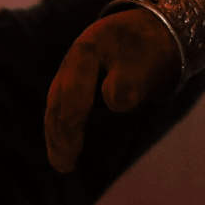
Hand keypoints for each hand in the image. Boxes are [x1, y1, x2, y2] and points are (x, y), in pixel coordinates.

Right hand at [43, 8, 183, 172]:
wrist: (146, 37)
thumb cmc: (147, 50)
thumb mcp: (145, 59)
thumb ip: (131, 79)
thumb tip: (114, 102)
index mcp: (89, 47)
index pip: (77, 74)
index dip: (75, 97)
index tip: (74, 120)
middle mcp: (72, 63)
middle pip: (60, 96)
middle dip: (62, 128)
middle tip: (67, 160)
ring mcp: (69, 79)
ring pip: (57, 110)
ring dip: (58, 138)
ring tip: (63, 166)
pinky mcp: (73, 95)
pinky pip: (63, 118)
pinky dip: (62, 137)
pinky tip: (63, 160)